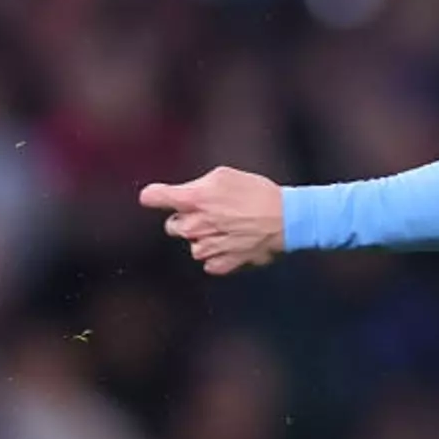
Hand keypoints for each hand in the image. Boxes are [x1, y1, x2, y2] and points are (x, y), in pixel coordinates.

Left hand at [139, 166, 284, 275]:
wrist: (286, 218)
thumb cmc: (257, 193)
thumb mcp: (225, 175)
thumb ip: (198, 184)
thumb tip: (185, 193)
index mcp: (192, 199)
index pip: (153, 197)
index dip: (154, 196)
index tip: (156, 197)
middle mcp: (194, 226)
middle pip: (172, 226)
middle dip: (186, 219)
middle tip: (209, 213)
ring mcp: (207, 247)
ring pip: (192, 246)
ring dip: (203, 239)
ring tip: (226, 229)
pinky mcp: (223, 263)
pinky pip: (209, 263)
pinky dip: (218, 255)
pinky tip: (232, 244)